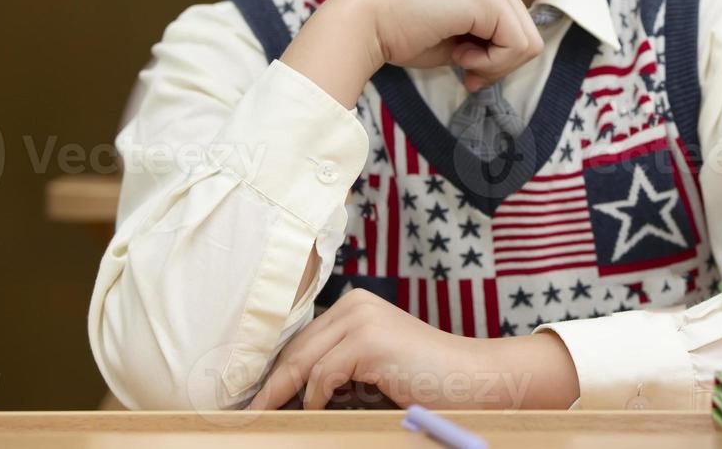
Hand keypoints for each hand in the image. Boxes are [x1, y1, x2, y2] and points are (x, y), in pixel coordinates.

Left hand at [244, 288, 580, 410]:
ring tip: (266, 418)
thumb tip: (289, 392)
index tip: (255, 399)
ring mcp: (361, 319)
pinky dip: (315, 399)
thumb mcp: (372, 368)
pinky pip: (322, 376)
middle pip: (295, 350)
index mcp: (355, 304)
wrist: (473, 379)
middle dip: (271, 385)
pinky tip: (318, 412)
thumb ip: (338, 366)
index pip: (300, 341)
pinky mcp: (367, 340)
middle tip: (248, 412)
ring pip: (302, 362)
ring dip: (284, 395)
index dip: (275, 372)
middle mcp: (355, 303)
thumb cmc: (426, 380)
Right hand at [281, 0, 544, 106]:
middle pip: (528, 41)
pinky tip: (459, 53)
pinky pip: (518, 47)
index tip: (466, 72)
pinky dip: (490, 64)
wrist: (368, 21)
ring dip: (494, 66)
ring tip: (460, 57)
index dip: (496, 63)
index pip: (517, 35)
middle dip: (498, 68)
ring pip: (528, 46)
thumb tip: (508, 65)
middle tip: (464, 70)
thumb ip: (484, 45)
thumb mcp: (456, 41)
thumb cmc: (402, 34)